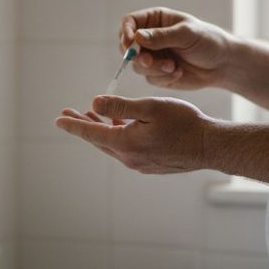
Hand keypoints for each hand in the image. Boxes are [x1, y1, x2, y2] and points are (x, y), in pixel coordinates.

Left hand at [54, 95, 216, 173]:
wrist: (210, 146)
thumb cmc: (184, 122)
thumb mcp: (149, 107)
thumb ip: (120, 107)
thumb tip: (95, 104)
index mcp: (126, 144)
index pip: (91, 133)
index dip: (74, 125)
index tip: (59, 119)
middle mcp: (129, 158)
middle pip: (99, 140)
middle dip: (84, 125)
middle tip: (69, 114)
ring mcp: (140, 163)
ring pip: (113, 144)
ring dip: (102, 130)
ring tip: (92, 116)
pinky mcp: (150, 164)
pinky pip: (127, 149)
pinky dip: (118, 136)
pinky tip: (120, 126)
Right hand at [119, 8, 232, 90]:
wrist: (222, 64)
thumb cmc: (208, 41)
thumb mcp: (186, 34)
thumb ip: (161, 36)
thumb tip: (136, 37)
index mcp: (155, 20)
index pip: (129, 22)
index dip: (125, 32)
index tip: (129, 44)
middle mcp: (150, 38)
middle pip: (126, 46)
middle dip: (136, 56)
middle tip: (148, 61)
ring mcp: (153, 56)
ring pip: (137, 65)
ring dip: (153, 68)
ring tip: (173, 67)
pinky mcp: (158, 74)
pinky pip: (149, 78)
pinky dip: (163, 77)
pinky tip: (179, 72)